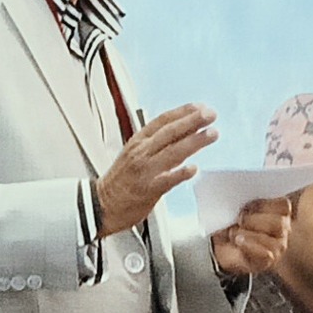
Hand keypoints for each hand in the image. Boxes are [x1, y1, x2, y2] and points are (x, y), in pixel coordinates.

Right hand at [93, 105, 218, 238]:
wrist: (100, 205)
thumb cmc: (119, 181)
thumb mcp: (134, 154)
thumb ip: (158, 144)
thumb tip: (185, 134)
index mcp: (138, 142)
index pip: (162, 121)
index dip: (183, 112)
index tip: (200, 107)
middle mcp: (141, 153)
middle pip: (170, 132)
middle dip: (192, 121)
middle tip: (211, 115)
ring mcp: (144, 171)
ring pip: (172, 152)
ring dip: (194, 142)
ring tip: (211, 134)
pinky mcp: (147, 190)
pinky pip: (166, 180)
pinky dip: (180, 174)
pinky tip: (193, 169)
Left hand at [210, 196, 289, 277]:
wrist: (219, 244)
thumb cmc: (232, 223)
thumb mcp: (236, 207)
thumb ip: (245, 200)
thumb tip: (242, 194)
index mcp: (278, 211)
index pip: (284, 205)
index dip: (264, 204)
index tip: (246, 206)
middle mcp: (282, 229)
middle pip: (280, 223)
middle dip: (255, 220)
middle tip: (239, 219)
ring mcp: (277, 246)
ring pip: (274, 241)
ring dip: (250, 235)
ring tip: (234, 233)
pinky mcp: (268, 261)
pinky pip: (266, 255)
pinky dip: (250, 246)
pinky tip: (238, 242)